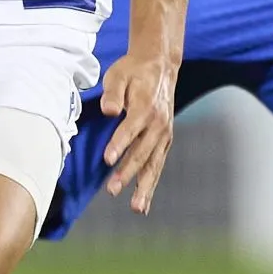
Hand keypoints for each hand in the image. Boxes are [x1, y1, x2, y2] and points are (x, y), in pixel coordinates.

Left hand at [98, 49, 178, 214]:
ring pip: (153, 164)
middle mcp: (158, 123)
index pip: (130, 129)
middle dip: (127, 173)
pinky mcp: (164, 140)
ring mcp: (164, 133)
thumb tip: (109, 110)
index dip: (119, 144)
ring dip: (144, 187)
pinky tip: (143, 201)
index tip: (107, 159)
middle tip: (112, 190)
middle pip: (142, 152)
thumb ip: (113, 93)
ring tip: (136, 208)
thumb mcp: (118, 74)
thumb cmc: (133, 71)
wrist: (160, 65)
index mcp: (145, 107)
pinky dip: (151, 184)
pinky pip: (157, 165)